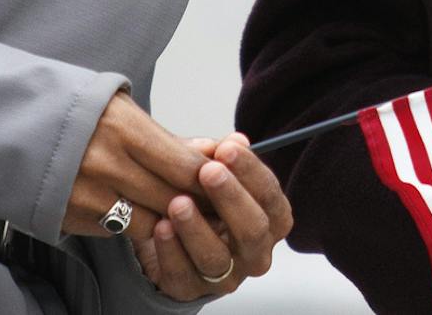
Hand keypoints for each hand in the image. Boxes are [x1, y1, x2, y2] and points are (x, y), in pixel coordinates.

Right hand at [63, 92, 213, 242]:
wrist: (11, 124)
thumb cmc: (75, 110)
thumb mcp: (121, 107)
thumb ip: (166, 137)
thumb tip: (214, 152)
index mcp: (123, 128)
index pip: (185, 165)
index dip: (210, 178)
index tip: (222, 182)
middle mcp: (106, 164)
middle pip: (172, 198)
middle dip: (195, 203)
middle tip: (209, 203)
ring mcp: (87, 195)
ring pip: (150, 222)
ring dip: (164, 216)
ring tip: (169, 204)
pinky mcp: (71, 217)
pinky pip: (118, 230)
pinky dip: (129, 221)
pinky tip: (128, 203)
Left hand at [132, 134, 293, 299]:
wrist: (166, 233)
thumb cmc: (199, 199)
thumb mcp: (208, 170)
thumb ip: (220, 156)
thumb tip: (237, 141)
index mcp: (270, 219)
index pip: (270, 195)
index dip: (251, 171)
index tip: (228, 149)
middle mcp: (255, 250)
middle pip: (253, 229)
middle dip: (231, 198)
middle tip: (208, 172)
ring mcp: (227, 275)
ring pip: (218, 257)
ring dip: (197, 228)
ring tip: (178, 203)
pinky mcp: (193, 289)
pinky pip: (183, 275)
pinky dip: (171, 251)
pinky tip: (160, 227)